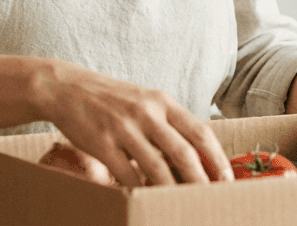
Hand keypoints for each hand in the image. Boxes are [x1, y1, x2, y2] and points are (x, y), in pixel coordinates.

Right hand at [33, 61, 233, 185]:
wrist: (69, 88)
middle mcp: (147, 113)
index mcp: (163, 102)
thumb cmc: (113, 100)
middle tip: (211, 201)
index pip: (200, 133)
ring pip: (157, 168)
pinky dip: (139, 191)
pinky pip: (126, 174)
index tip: (227, 180)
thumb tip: (196, 155)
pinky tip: (146, 201)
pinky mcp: (102, 143)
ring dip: (172, 192)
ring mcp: (124, 128)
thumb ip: (169, 123)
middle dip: (202, 181)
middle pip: (184, 153)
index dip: (217, 159)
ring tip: (182, 208)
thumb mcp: (145, 102)